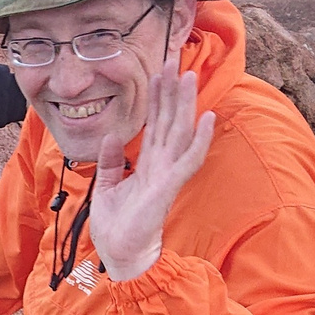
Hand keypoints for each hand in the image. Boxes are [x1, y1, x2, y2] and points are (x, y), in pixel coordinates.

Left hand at [89, 67, 214, 280]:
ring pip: (180, 132)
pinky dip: (200, 139)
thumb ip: (111, 162)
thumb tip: (112, 136)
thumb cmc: (117, 227)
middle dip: (171, 90)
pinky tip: (208, 117)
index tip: (157, 69)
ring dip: (185, 104)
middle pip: (170, 120)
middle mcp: (162, 164)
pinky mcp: (169, 187)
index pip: (155, 123)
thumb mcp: (107, 187)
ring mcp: (168, 174)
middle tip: (173, 58)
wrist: (121, 256)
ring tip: (189, 76)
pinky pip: (188, 159)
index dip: (157, 96)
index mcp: (149, 164)